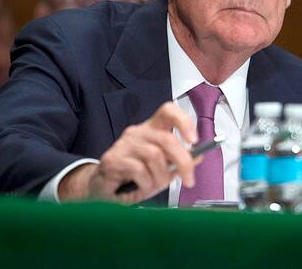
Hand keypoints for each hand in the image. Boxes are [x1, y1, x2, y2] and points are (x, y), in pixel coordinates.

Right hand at [58, 101, 198, 202]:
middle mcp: (137, 132)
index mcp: (151, 130)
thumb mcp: (162, 170)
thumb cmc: (133, 177)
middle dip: (183, 162)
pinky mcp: (113, 159)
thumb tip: (199, 155)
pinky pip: (139, 170)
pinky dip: (145, 183)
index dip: (184, 121)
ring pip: (155, 156)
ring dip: (160, 177)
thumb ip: (178, 161)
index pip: (168, 111)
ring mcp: (124, 144)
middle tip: (189, 180)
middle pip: (167, 139)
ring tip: (153, 185)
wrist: (102, 189)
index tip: (194, 140)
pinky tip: (139, 187)